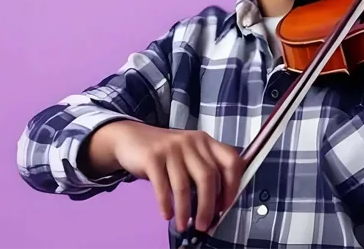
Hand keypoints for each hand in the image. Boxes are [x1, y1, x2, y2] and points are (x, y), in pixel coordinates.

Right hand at [86, 121, 243, 232]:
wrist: (131, 138)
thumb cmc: (165, 153)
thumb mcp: (189, 154)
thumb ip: (204, 171)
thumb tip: (216, 206)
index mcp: (206, 142)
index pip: (231, 161)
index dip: (233, 186)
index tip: (225, 206)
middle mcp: (192, 142)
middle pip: (208, 178)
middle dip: (208, 207)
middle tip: (203, 225)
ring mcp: (171, 148)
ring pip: (184, 185)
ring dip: (185, 211)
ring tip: (183, 225)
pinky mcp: (152, 157)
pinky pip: (163, 186)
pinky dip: (166, 204)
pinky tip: (166, 214)